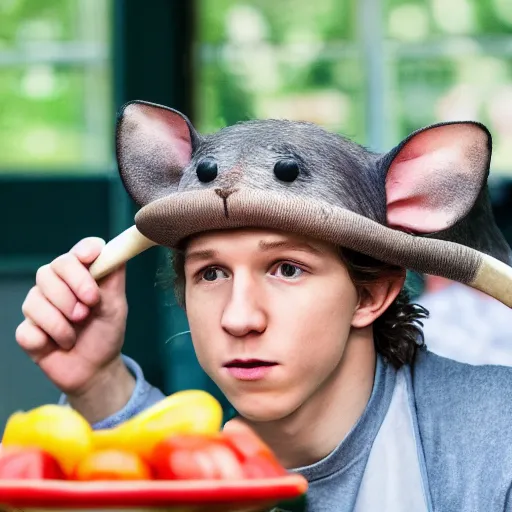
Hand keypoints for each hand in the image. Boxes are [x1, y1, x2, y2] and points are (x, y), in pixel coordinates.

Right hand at [16, 238, 134, 421]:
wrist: (96, 368)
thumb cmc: (106, 332)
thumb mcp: (116, 305)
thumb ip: (113, 277)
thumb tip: (115, 250)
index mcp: (80, 275)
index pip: (76, 252)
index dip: (83, 250)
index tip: (92, 257)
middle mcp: (56, 286)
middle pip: (51, 270)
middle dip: (73, 289)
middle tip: (89, 308)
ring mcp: (38, 307)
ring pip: (36, 300)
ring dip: (62, 321)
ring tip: (77, 333)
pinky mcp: (27, 331)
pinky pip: (28, 329)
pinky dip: (49, 339)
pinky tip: (60, 345)